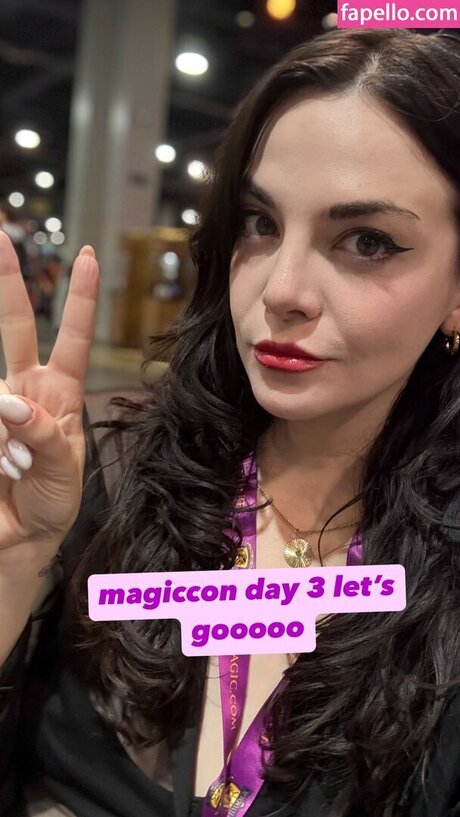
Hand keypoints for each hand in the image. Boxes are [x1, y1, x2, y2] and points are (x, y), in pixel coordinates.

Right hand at [0, 231, 99, 575]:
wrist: (19, 537)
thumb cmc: (50, 501)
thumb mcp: (64, 472)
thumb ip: (45, 436)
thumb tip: (10, 403)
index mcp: (60, 393)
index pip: (73, 337)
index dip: (81, 298)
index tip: (89, 256)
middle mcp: (25, 389)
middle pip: (15, 327)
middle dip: (7, 282)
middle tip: (0, 234)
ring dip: (9, 441)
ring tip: (17, 471)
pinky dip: (0, 451)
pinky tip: (4, 471)